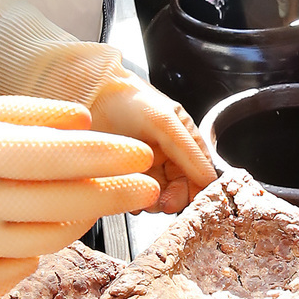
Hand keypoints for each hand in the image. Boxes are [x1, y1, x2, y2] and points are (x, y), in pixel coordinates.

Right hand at [0, 95, 159, 295]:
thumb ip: (26, 114)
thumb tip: (85, 122)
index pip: (55, 158)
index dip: (106, 157)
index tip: (141, 155)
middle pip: (64, 204)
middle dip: (115, 194)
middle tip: (147, 187)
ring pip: (52, 240)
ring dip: (83, 219)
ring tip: (93, 200)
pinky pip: (24, 267)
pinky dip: (40, 247)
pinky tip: (33, 226)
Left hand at [85, 69, 216, 212]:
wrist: (90, 95)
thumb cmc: (127, 100)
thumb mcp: (165, 123)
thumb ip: (189, 151)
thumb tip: (209, 179)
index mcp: (182, 141)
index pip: (199, 173)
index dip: (197, 189)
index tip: (191, 201)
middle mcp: (165, 155)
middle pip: (179, 189)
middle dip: (174, 199)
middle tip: (166, 204)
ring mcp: (143, 167)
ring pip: (157, 195)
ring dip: (154, 201)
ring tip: (146, 196)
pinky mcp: (122, 175)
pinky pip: (135, 195)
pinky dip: (134, 199)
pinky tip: (129, 192)